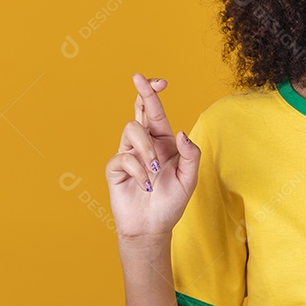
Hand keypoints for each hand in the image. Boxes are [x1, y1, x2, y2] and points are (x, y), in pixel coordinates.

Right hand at [105, 74, 200, 242]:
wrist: (152, 227)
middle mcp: (145, 143)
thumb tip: (181, 132)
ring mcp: (128, 153)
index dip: (153, 93)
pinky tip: (145, 184)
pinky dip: (138, 170)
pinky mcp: (115, 168)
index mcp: (163, 141)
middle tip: (140, 78)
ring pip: (132, 129)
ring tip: (154, 170)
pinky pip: (124, 157)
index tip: (158, 81)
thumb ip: (190, 154)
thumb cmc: (171, 202)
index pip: (156, 112)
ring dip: (147, 148)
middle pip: (140, 110)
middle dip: (142, 93)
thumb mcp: (189, 178)